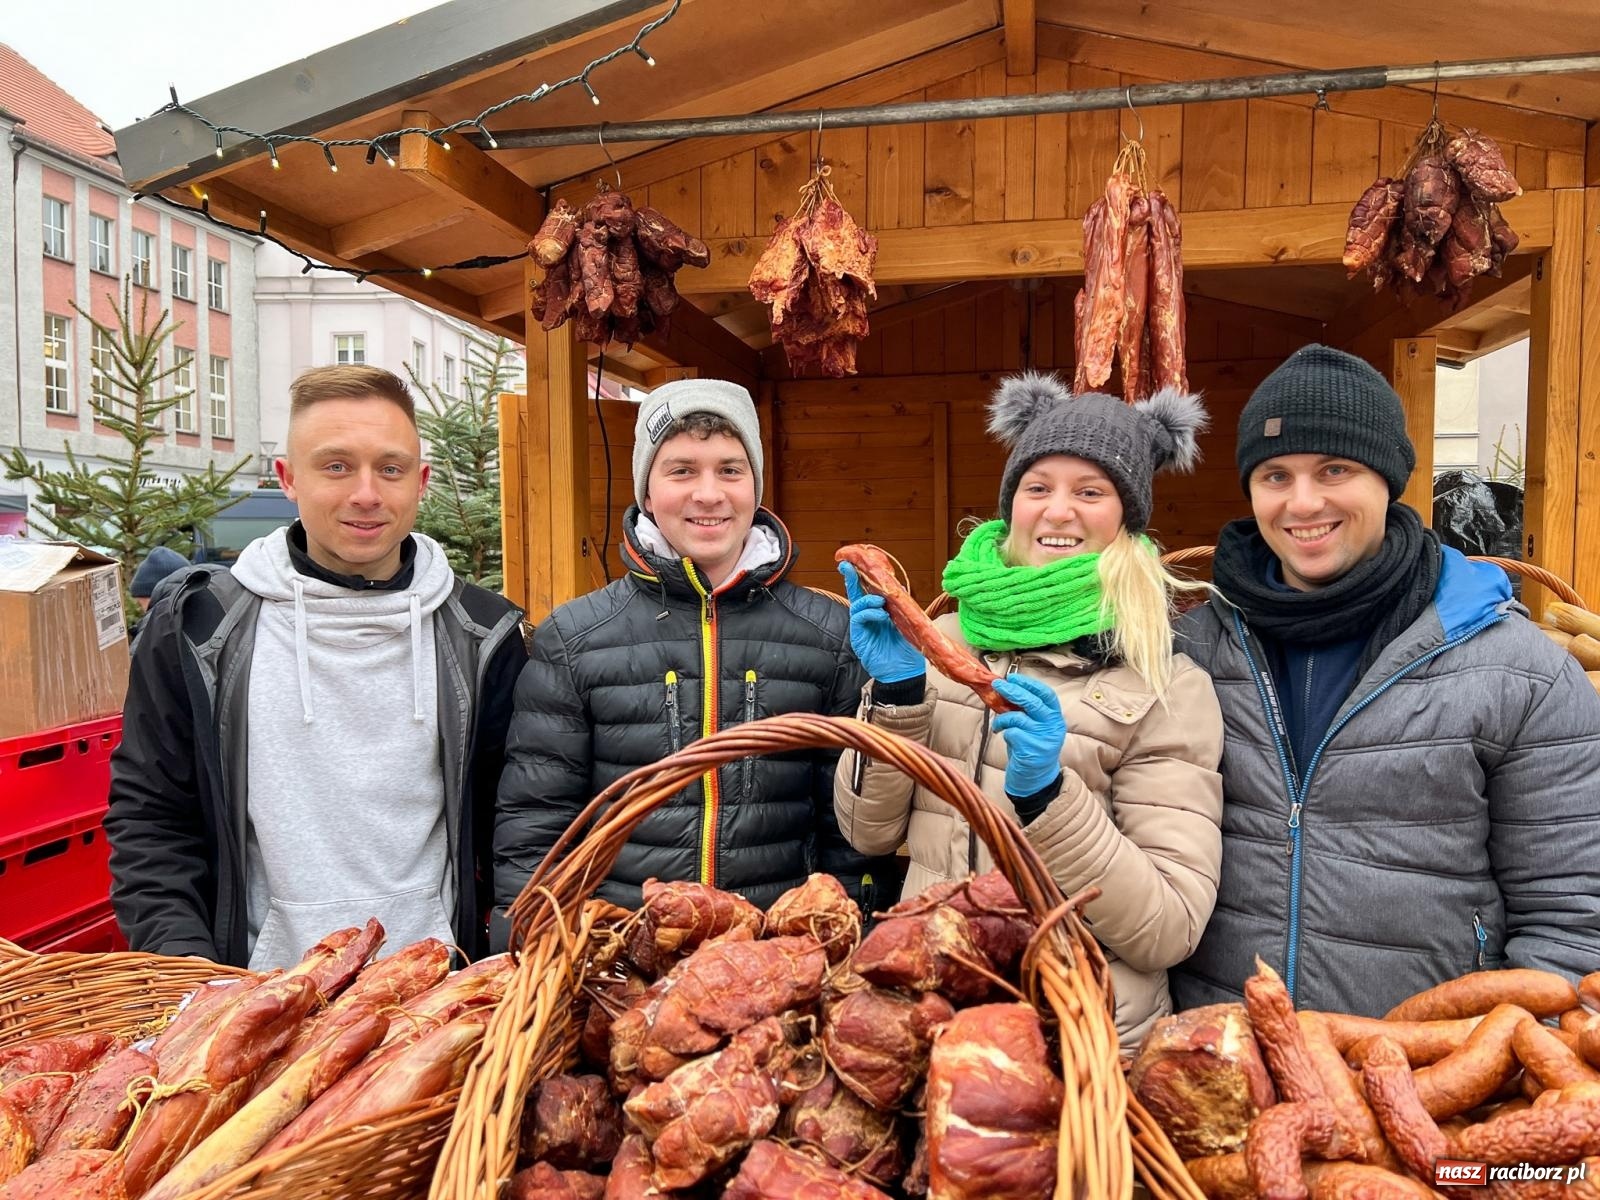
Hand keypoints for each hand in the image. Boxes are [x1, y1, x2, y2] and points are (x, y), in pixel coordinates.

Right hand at [839, 561, 925, 683]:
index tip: (856, 563)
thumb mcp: (907, 623)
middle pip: (856, 594)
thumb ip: (900, 606)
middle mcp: (869, 617)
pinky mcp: (859, 637)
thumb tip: (898, 586)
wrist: (904, 672)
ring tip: (881, 602)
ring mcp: (863, 627)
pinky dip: (869, 613)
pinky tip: (880, 615)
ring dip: (868, 599)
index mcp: (880, 612)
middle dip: (851, 578)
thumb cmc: (907, 650)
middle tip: (849, 566)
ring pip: (857, 604)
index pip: (868, 591)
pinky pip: (858, 618)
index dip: (862, 577)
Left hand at [991, 675, 1066, 796]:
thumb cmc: (1031, 749)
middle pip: (1032, 702)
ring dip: (1003, 718)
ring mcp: (1042, 739)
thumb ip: (1026, 711)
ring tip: (998, 724)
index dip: (1030, 683)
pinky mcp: (1030, 750)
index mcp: (1056, 718)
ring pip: (1018, 717)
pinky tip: (1003, 736)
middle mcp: (1053, 727)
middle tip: (998, 684)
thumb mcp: (1034, 727)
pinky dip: (1003, 731)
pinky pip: (1011, 732)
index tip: (1013, 677)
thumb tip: (1006, 690)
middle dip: (1013, 691)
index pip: (1047, 695)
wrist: (1035, 780)